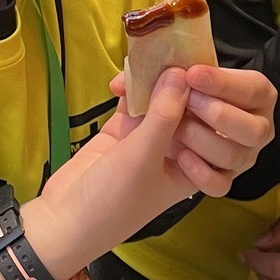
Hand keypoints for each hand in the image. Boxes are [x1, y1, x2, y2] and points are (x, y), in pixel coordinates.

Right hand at [22, 63, 273, 279]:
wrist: (63, 219)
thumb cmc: (113, 201)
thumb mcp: (143, 159)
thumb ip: (164, 116)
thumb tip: (180, 74)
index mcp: (195, 167)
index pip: (216, 129)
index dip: (213, 101)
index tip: (202, 74)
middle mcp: (176, 150)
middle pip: (191, 109)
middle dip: (183, 85)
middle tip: (172, 60)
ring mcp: (149, 139)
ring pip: (162, 100)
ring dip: (154, 82)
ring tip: (147, 61)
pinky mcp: (124, 130)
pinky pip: (134, 101)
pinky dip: (129, 88)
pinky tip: (119, 80)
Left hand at [162, 63, 276, 192]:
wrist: (136, 149)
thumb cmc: (154, 108)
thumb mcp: (154, 92)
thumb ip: (165, 87)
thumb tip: (175, 76)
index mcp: (248, 96)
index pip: (255, 89)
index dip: (226, 83)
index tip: (193, 75)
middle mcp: (248, 127)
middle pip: (256, 130)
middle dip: (219, 114)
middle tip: (187, 102)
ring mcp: (235, 157)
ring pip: (235, 156)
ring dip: (201, 140)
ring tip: (175, 129)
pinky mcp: (217, 180)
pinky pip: (220, 185)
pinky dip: (200, 173)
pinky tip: (180, 158)